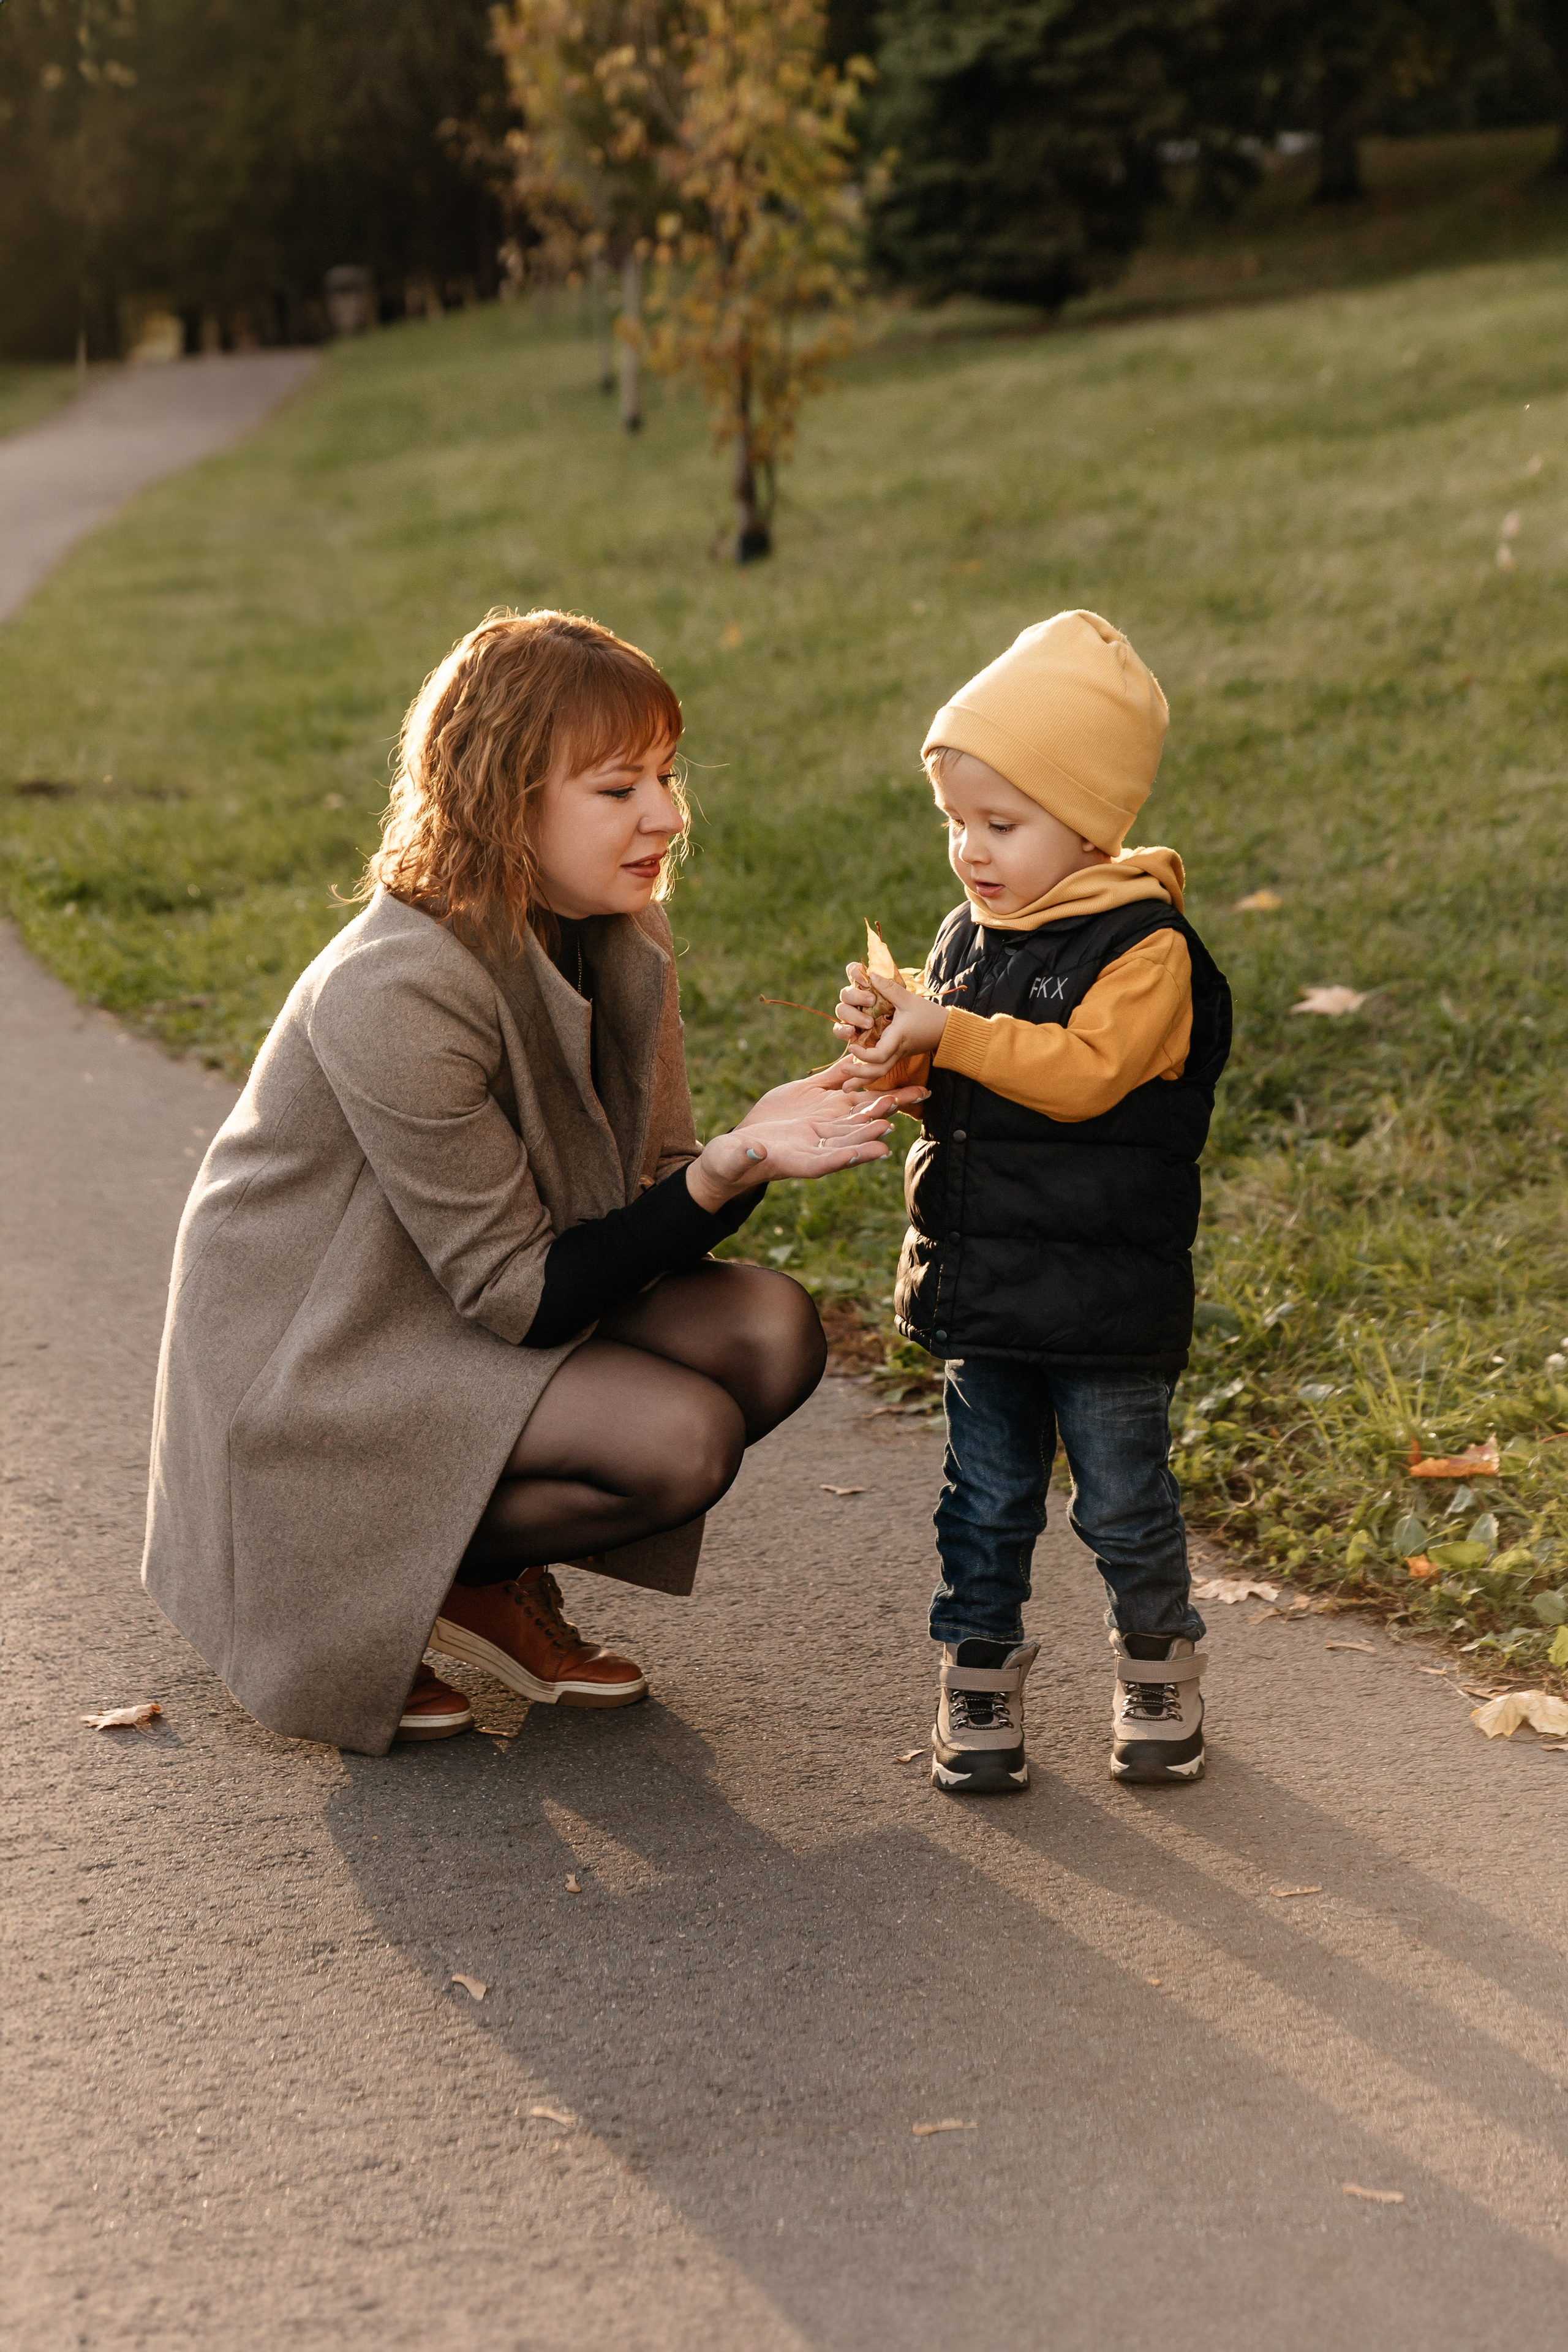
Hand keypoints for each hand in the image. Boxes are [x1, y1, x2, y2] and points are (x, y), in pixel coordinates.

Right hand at [686, 1076, 916, 1212]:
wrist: (740, 1148)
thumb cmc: (732, 1161)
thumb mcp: (733, 1159)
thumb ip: (744, 1155)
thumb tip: (752, 1152)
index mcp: (799, 1161)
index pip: (827, 1161)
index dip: (851, 1156)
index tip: (876, 1151)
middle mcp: (816, 1142)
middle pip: (851, 1136)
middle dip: (876, 1125)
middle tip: (898, 1111)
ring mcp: (818, 1119)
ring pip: (853, 1112)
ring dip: (877, 1105)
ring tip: (902, 1096)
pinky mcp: (813, 1098)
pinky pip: (837, 1084)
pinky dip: (852, 1076)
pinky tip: (870, 1064)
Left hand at [832, 962, 946, 1080]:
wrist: (947, 1030)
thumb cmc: (928, 1014)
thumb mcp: (909, 999)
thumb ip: (889, 988)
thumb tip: (871, 974)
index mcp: (898, 1038)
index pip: (879, 1055)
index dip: (863, 1054)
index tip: (852, 1044)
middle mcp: (896, 1050)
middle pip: (877, 1071)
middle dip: (859, 1074)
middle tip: (843, 1071)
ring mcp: (897, 1055)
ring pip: (878, 1073)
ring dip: (861, 1079)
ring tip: (845, 1087)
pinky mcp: (897, 1054)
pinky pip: (881, 1068)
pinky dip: (868, 1074)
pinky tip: (856, 1077)